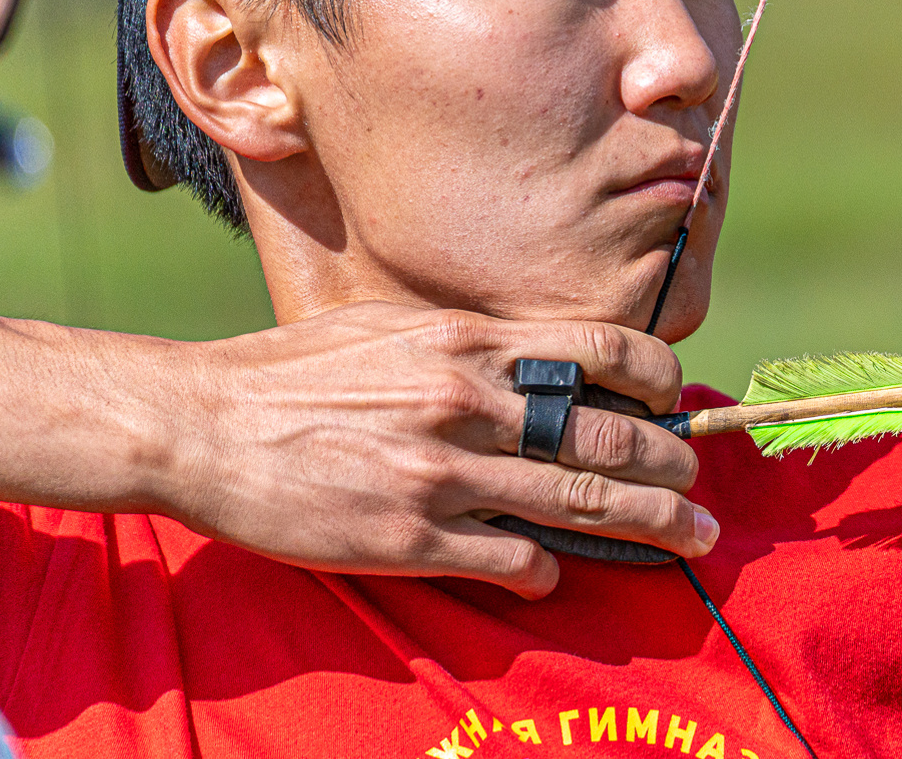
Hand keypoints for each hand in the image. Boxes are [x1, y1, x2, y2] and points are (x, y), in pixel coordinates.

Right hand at [0, 300, 712, 598]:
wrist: (200, 424)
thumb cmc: (293, 371)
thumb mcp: (390, 327)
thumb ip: (470, 346)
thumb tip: (542, 363)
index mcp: (466, 341)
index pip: (601, 348)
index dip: (657, 375)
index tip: (678, 396)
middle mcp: (467, 402)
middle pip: (607, 434)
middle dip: (671, 464)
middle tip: (702, 485)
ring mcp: (441, 473)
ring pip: (578, 501)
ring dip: (648, 522)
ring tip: (690, 536)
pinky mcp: (409, 538)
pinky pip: (511, 557)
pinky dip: (547, 568)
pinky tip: (558, 573)